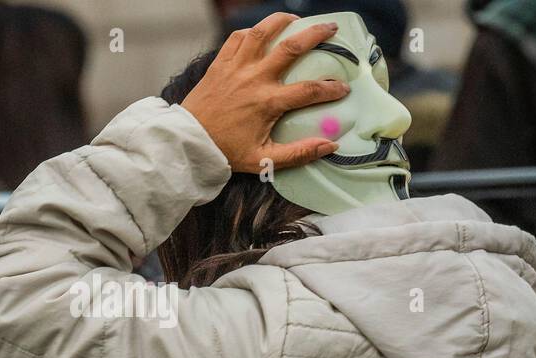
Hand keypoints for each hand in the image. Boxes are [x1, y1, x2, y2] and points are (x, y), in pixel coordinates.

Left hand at [181, 12, 347, 172]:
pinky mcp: (220, 63)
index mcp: (268, 102)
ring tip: (296, 19)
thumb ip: (300, 153)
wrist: (190, 141)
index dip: (332, 88)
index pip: (310, 90)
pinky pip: (237, 38)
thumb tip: (330, 145)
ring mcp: (236, 67)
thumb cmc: (228, 151)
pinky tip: (263, 31)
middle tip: (331, 28)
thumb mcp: (266, 160)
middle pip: (291, 48)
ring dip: (281, 21)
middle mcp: (254, 78)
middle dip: (315, 35)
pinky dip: (252, 31)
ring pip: (262, 32)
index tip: (345, 88)